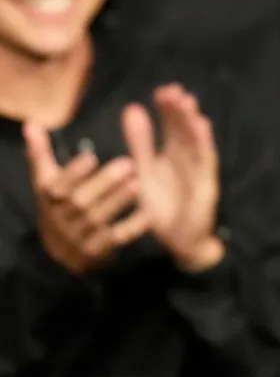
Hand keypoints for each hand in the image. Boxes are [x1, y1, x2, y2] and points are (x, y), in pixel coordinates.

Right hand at [24, 123, 147, 274]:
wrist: (63, 253)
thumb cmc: (60, 206)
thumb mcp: (48, 181)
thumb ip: (42, 153)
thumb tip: (32, 123)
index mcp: (50, 197)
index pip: (58, 185)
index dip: (74, 172)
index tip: (91, 156)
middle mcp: (62, 218)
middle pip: (81, 201)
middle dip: (105, 182)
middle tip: (129, 163)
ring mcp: (79, 237)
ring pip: (98, 219)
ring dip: (118, 201)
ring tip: (139, 182)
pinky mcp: (97, 252)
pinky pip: (115, 240)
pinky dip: (131, 228)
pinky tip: (149, 213)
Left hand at [121, 84, 222, 272]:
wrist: (181, 240)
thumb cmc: (162, 207)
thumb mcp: (144, 172)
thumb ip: (139, 143)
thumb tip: (131, 108)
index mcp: (171, 153)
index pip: (171, 126)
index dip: (168, 109)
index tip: (162, 90)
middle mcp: (187, 157)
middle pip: (184, 129)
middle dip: (179, 110)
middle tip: (173, 91)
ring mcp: (198, 169)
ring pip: (196, 141)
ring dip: (192, 122)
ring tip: (187, 103)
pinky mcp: (206, 184)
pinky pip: (205, 161)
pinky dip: (204, 143)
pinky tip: (202, 127)